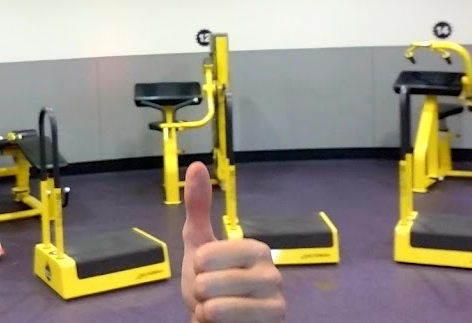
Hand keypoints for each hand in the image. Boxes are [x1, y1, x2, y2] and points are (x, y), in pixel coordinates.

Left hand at [181, 161, 284, 321]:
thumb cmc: (213, 285)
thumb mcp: (199, 245)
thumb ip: (199, 207)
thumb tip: (197, 164)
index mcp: (255, 249)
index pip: (205, 255)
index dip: (196, 267)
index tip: (206, 270)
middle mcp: (271, 272)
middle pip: (208, 282)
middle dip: (199, 293)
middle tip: (211, 294)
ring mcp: (275, 299)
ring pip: (217, 305)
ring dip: (206, 310)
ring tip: (215, 309)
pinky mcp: (274, 319)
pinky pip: (231, 321)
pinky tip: (222, 321)